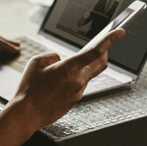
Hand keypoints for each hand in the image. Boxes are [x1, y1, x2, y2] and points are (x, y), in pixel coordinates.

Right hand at [8, 28, 124, 131]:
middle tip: (102, 45)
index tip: (120, 31)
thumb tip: (61, 60)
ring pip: (87, 75)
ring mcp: (78, 93)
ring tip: (62, 69)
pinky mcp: (74, 101)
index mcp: (69, 68)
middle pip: (100, 63)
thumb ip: (53, 56)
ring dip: (81, 69)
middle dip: (104, 52)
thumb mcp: (37, 62)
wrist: (26, 114)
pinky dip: (72, 80)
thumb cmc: (29, 89)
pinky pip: (78, 86)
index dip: (110, 39)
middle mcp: (78, 81)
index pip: (96, 51)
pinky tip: (57, 83)